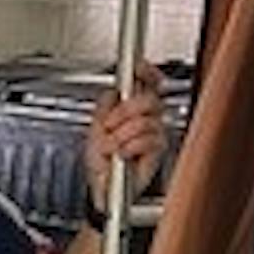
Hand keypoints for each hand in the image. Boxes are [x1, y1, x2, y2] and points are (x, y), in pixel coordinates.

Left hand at [84, 64, 167, 213]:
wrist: (103, 186)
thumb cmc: (101, 162)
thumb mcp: (95, 128)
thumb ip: (105, 106)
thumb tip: (113, 90)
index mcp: (132, 109)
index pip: (146, 84)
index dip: (146, 72)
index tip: (140, 67)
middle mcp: (147, 119)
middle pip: (148, 99)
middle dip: (124, 112)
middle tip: (109, 126)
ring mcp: (154, 134)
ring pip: (144, 122)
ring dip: (121, 136)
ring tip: (112, 147)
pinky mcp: (157, 151)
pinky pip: (146, 140)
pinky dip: (129, 148)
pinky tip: (122, 155)